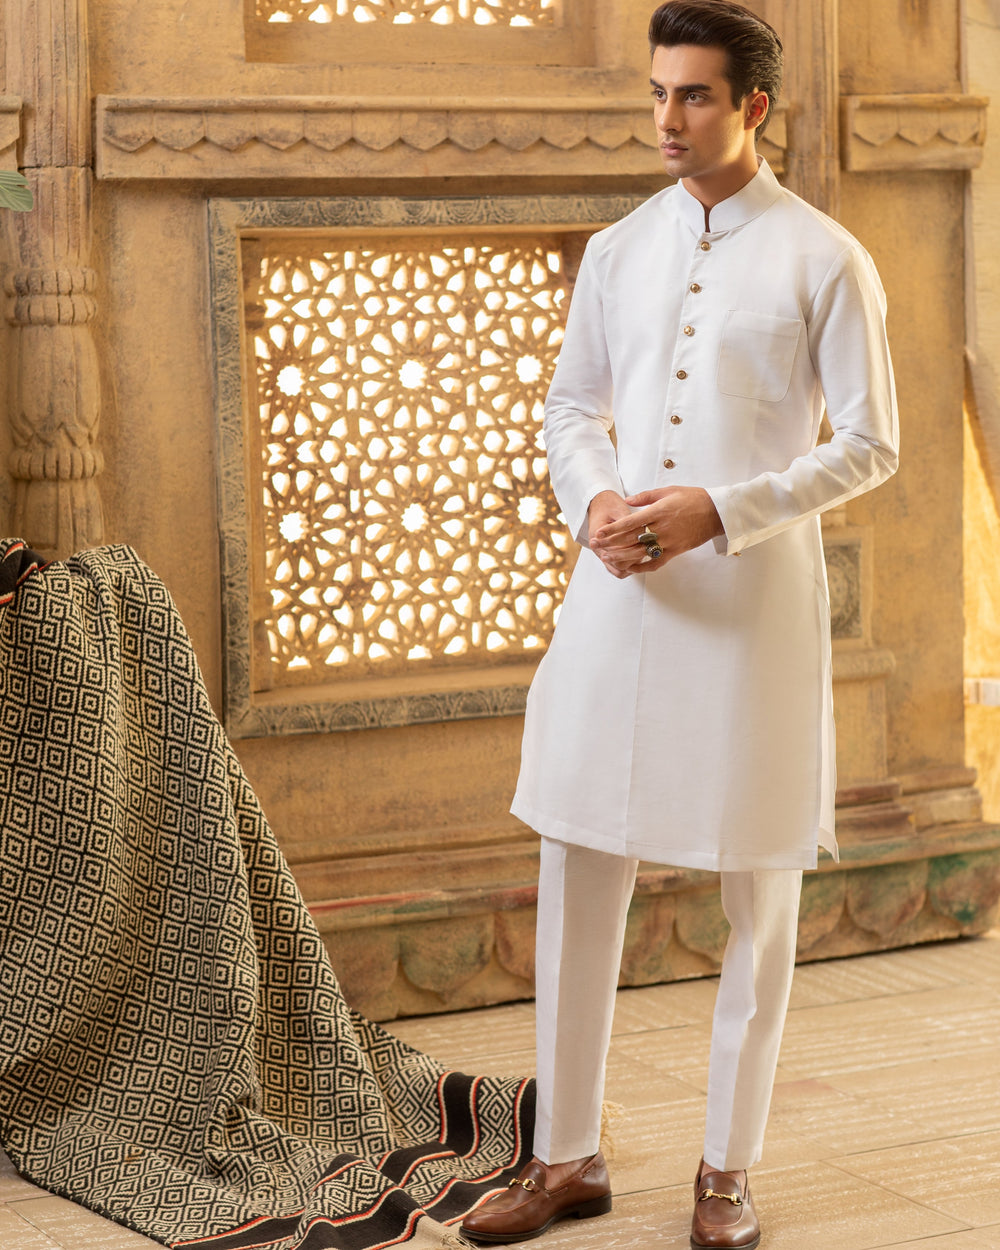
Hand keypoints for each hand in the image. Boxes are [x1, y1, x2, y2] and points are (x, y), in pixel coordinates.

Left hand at [590, 486, 723, 572]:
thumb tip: (627, 501)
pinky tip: (629, 568)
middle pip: (632, 539)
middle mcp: (662, 528)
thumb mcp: (668, 491)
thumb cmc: (692, 498)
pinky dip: (641, 566)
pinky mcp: (676, 551)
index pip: (630, 522)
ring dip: (622, 556)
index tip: (599, 533)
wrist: (716, 512)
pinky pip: (655, 562)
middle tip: (596, 546)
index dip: (613, 529)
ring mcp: (669, 542)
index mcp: (659, 511)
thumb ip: (646, 496)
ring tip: (607, 557)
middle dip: (611, 543)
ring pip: (641, 552)